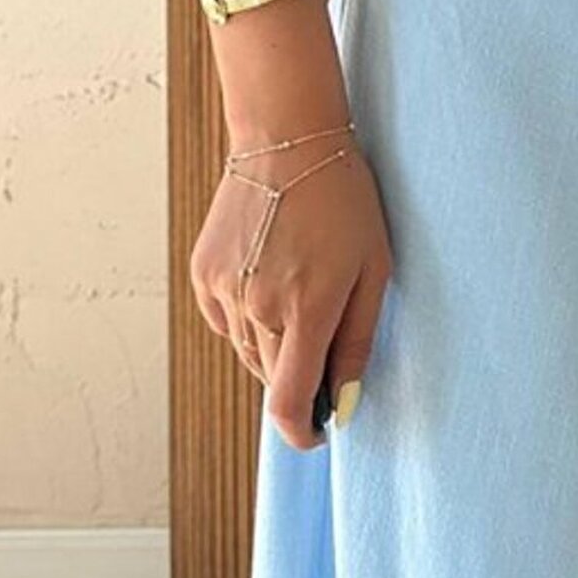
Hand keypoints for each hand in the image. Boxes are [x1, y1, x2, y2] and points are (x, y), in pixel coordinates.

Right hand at [189, 134, 393, 452]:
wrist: (287, 142)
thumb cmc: (344, 202)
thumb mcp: (374, 270)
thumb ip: (357, 342)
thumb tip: (343, 403)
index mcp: (307, 308)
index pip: (289, 400)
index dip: (301, 432)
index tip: (316, 435)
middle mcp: (259, 305)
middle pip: (272, 378)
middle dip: (299, 379)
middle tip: (325, 344)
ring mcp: (226, 290)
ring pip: (249, 352)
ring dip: (275, 348)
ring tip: (301, 298)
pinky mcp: (204, 275)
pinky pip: (228, 324)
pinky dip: (249, 321)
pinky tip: (271, 283)